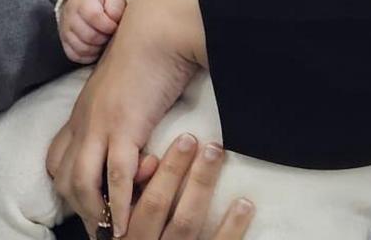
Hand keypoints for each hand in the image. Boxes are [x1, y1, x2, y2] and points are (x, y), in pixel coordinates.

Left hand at [47, 0, 207, 237]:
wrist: (157, 30)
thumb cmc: (147, 56)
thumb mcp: (123, 90)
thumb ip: (118, 112)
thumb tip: (129, 131)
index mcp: (81, 112)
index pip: (56, 158)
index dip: (65, 185)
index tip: (84, 206)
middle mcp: (82, 121)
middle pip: (63, 176)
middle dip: (79, 209)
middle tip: (98, 231)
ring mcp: (99, 124)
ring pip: (83, 181)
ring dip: (97, 213)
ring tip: (113, 234)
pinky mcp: (123, 126)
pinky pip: (117, 175)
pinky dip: (121, 203)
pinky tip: (128, 220)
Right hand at [60, 0, 126, 63]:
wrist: (85, 2)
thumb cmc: (102, 2)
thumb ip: (115, 8)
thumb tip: (113, 22)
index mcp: (82, 1)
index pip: (94, 16)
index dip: (109, 25)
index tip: (114, 26)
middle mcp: (69, 15)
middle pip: (89, 36)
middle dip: (104, 38)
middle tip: (109, 34)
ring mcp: (65, 30)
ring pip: (82, 49)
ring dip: (97, 48)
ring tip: (103, 40)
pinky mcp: (65, 43)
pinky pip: (76, 56)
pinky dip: (88, 55)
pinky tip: (95, 47)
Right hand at [115, 134, 253, 238]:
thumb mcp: (126, 227)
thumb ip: (132, 200)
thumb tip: (148, 161)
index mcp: (125, 234)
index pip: (141, 199)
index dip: (160, 170)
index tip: (180, 139)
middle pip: (159, 205)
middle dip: (178, 169)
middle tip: (196, 139)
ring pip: (186, 223)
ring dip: (201, 186)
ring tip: (216, 156)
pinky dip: (232, 226)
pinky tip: (244, 203)